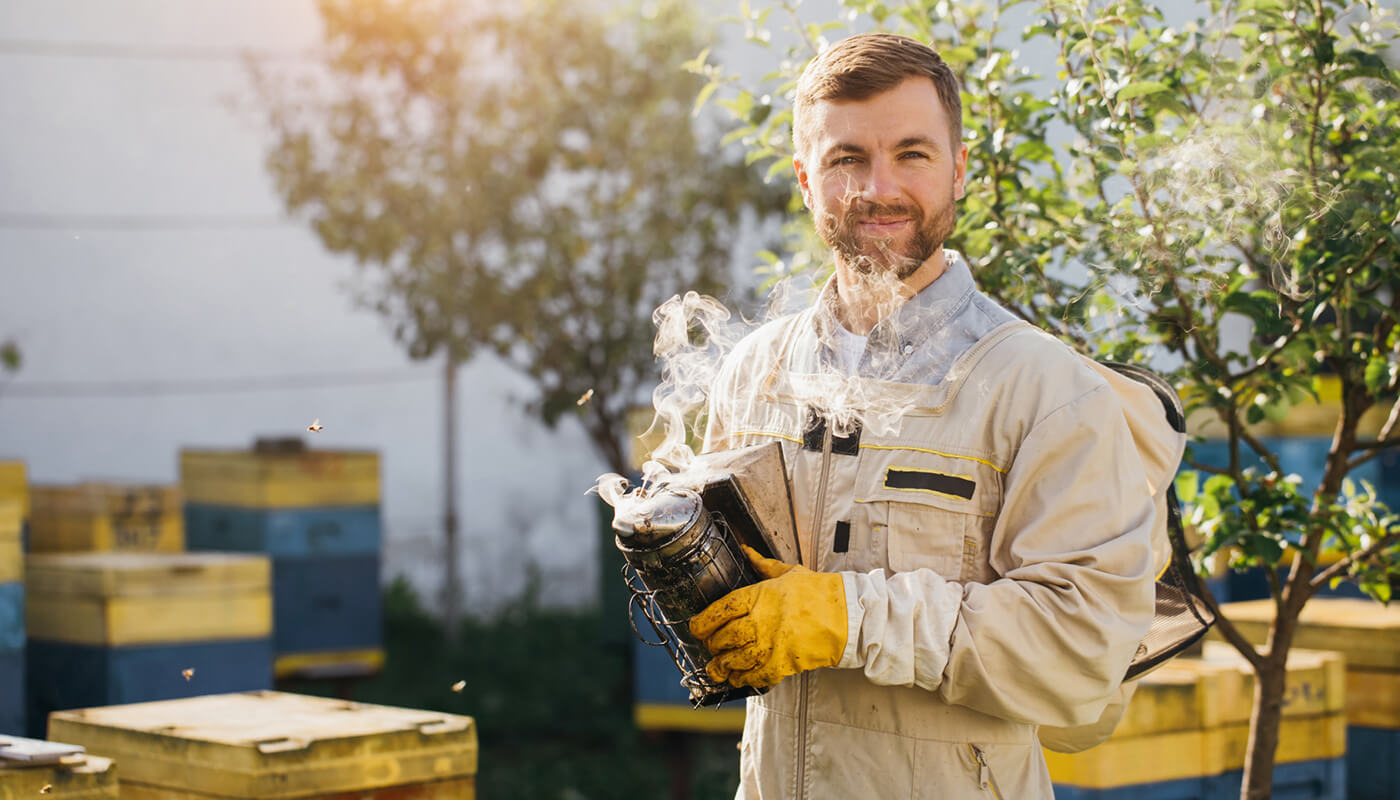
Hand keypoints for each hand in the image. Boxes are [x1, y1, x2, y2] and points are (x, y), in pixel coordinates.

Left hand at [688, 545, 846, 687]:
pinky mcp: (784, 664)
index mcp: (760, 595)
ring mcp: (772, 644)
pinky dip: (742, 679)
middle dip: (713, 644)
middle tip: (710, 646)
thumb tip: (746, 549)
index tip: (696, 628)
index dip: (703, 621)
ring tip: (717, 667)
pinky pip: (754, 676)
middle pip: (724, 637)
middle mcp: (762, 621)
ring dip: (722, 666)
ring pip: (735, 660)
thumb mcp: (788, 572)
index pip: (721, 609)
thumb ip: (762, 564)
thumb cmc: (820, 593)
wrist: (848, 616)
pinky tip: (737, 677)